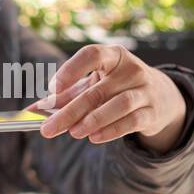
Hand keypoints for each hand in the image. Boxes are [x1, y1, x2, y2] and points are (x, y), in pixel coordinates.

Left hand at [36, 44, 186, 152]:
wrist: (161, 97)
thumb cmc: (117, 87)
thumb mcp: (94, 84)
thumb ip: (65, 95)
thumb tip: (32, 111)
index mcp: (113, 56)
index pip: (92, 55)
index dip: (71, 69)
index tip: (52, 89)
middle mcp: (131, 69)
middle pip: (97, 90)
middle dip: (70, 111)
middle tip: (47, 129)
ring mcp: (144, 90)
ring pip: (118, 105)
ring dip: (93, 120)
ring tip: (73, 132)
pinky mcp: (151, 112)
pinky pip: (131, 122)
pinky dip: (111, 130)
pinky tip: (94, 138)